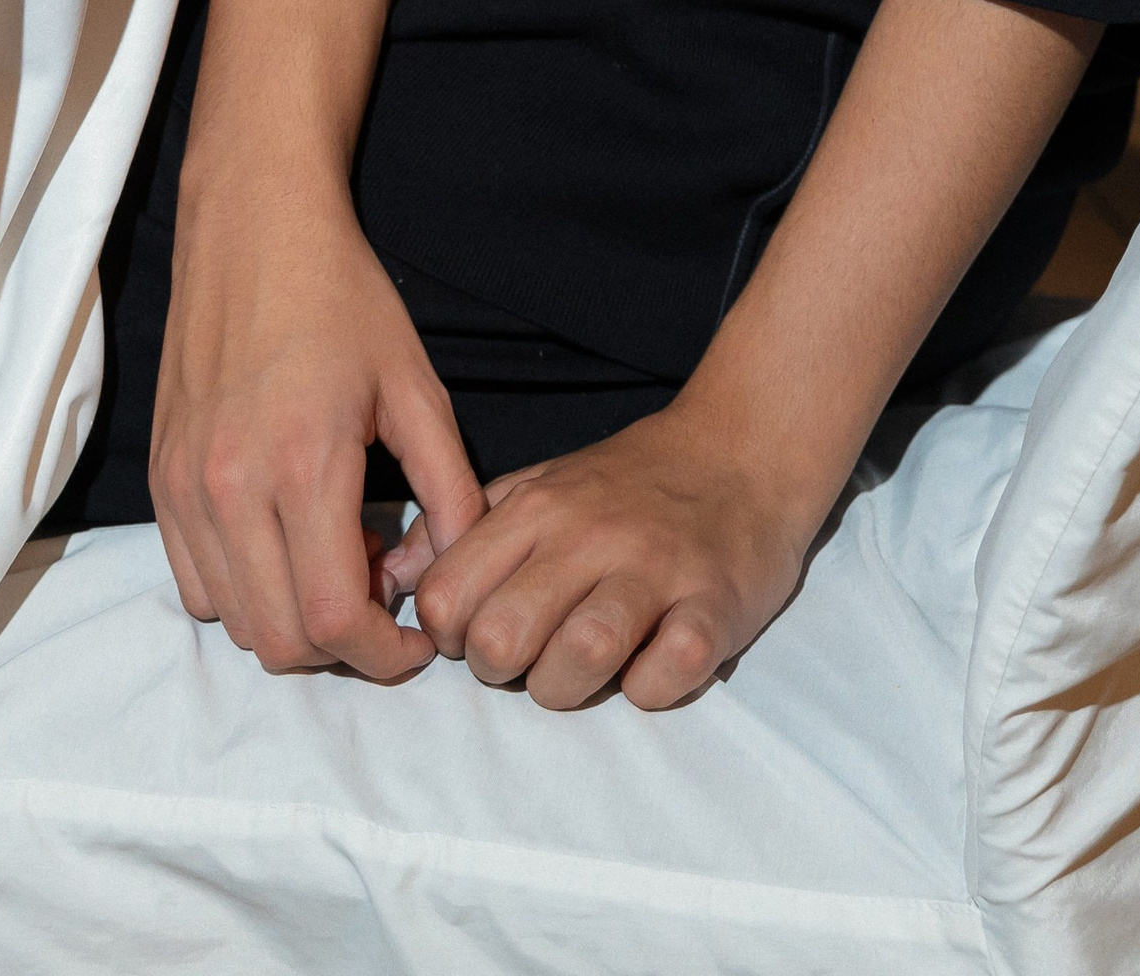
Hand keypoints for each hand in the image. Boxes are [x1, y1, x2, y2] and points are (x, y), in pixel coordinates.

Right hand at [148, 184, 484, 684]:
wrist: (254, 225)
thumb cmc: (342, 298)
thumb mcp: (416, 387)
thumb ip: (448, 489)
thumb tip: (457, 570)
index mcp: (301, 466)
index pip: (334, 622)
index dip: (385, 654)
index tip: (418, 636)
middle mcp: (229, 489)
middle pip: (281, 640)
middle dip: (344, 646)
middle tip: (383, 590)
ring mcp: (185, 488)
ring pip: (235, 621)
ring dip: (292, 619)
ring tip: (337, 556)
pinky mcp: (162, 480)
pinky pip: (196, 584)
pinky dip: (245, 591)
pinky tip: (286, 538)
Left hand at [388, 398, 815, 710]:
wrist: (744, 450)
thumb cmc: (630, 484)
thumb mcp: (540, 487)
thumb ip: (468, 529)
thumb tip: (395, 576)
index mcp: (538, 508)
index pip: (446, 596)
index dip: (448, 636)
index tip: (477, 635)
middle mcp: (591, 535)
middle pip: (501, 639)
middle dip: (502, 672)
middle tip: (530, 659)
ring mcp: (655, 570)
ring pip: (579, 658)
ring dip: (569, 687)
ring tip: (584, 671)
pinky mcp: (715, 606)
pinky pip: (666, 675)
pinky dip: (650, 688)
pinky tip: (649, 666)